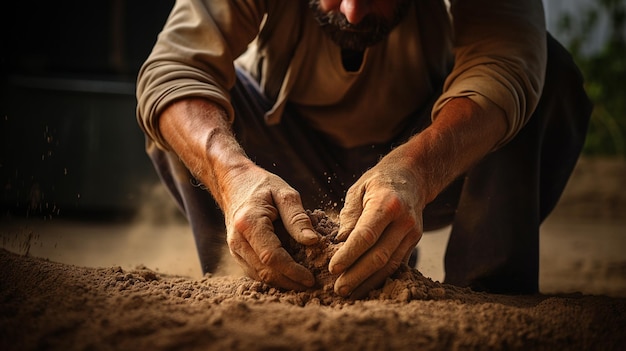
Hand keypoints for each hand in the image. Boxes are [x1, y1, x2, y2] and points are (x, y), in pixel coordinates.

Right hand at [223, 165, 319, 290]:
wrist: (233, 183)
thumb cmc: (261, 185)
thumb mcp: (284, 193)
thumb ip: (298, 217)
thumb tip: (312, 241)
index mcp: (249, 223)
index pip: (272, 256)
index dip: (293, 271)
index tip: (311, 279)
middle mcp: (238, 240)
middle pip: (265, 271)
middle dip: (290, 282)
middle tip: (312, 286)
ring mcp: (234, 248)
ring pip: (259, 275)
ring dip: (282, 283)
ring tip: (304, 284)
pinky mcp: (237, 253)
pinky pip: (255, 271)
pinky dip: (273, 277)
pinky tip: (290, 276)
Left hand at [329, 154, 423, 297]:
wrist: (412, 177)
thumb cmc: (378, 182)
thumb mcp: (358, 190)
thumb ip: (349, 215)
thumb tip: (340, 242)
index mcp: (387, 204)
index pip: (366, 235)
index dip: (349, 254)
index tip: (333, 268)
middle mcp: (404, 221)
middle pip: (379, 255)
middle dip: (357, 275)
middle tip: (337, 289)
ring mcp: (413, 233)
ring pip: (390, 265)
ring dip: (368, 282)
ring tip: (349, 294)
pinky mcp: (414, 243)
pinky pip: (397, 265)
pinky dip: (381, 278)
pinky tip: (365, 287)